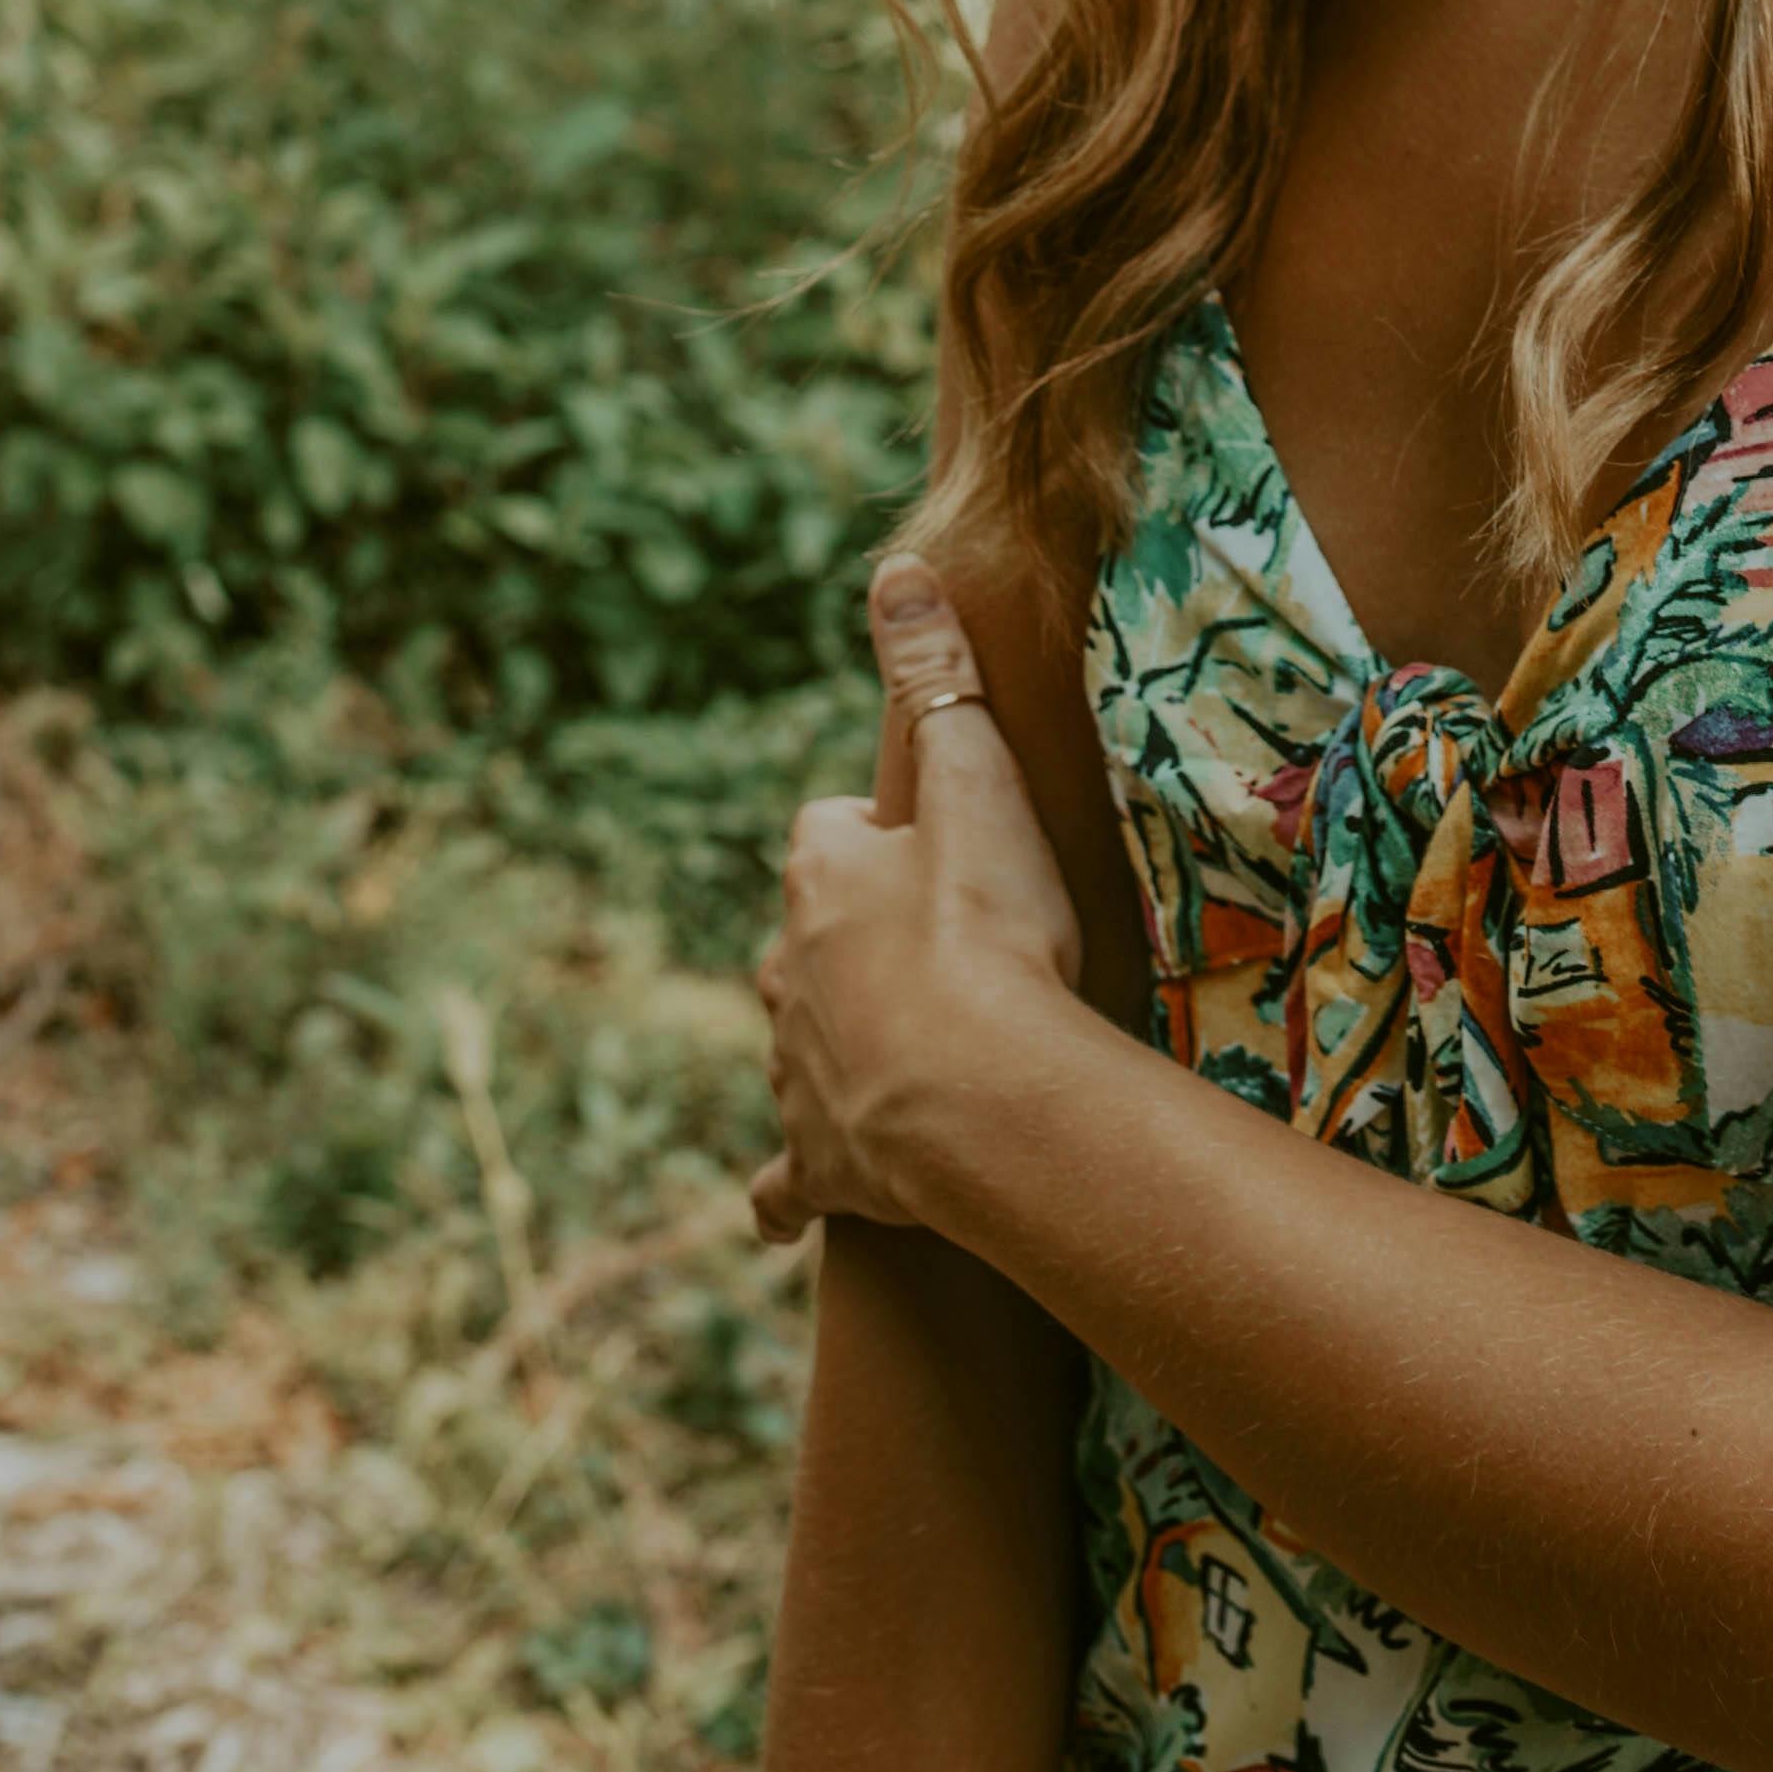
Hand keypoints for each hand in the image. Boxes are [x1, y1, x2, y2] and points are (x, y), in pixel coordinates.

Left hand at [749, 557, 1085, 1244]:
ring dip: (840, 1042)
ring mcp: (796, 1069)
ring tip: (907, 1055)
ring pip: (800, 1041)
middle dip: (858, 941)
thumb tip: (897, 566)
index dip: (883, 839)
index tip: (938, 855)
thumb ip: (939, 677)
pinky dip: (789, 1184)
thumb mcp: (977, 783)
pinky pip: (786, 1178)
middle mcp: (784, 967)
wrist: (978, 1097)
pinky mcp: (817, 1161)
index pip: (830, 832)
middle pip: (810, 937)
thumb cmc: (988, 932)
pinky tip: (788, 1205)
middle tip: (940, 954)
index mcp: (819, 874)